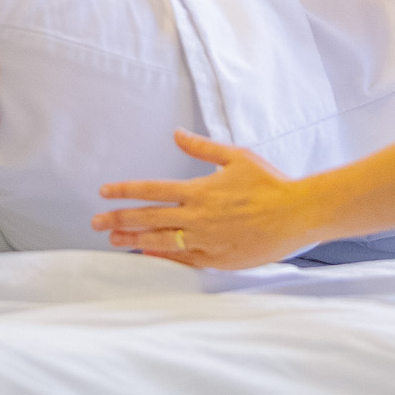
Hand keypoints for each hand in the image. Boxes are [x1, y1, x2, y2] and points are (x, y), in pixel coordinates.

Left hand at [91, 129, 322, 268]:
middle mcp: (198, 216)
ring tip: (114, 240)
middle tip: (96, 223)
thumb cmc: (271, 183)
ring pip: (161, 242)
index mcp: (199, 190)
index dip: (125, 191)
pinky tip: (147, 255)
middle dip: (119, 220)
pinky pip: (183, 260)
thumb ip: (202, 148)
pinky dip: (162, 258)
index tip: (104, 193)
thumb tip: (177, 134)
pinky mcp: (218, 258)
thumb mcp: (237, 157)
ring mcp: (207, 240)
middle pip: (148, 218)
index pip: (151, 190)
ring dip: (134, 240)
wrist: (298, 214)